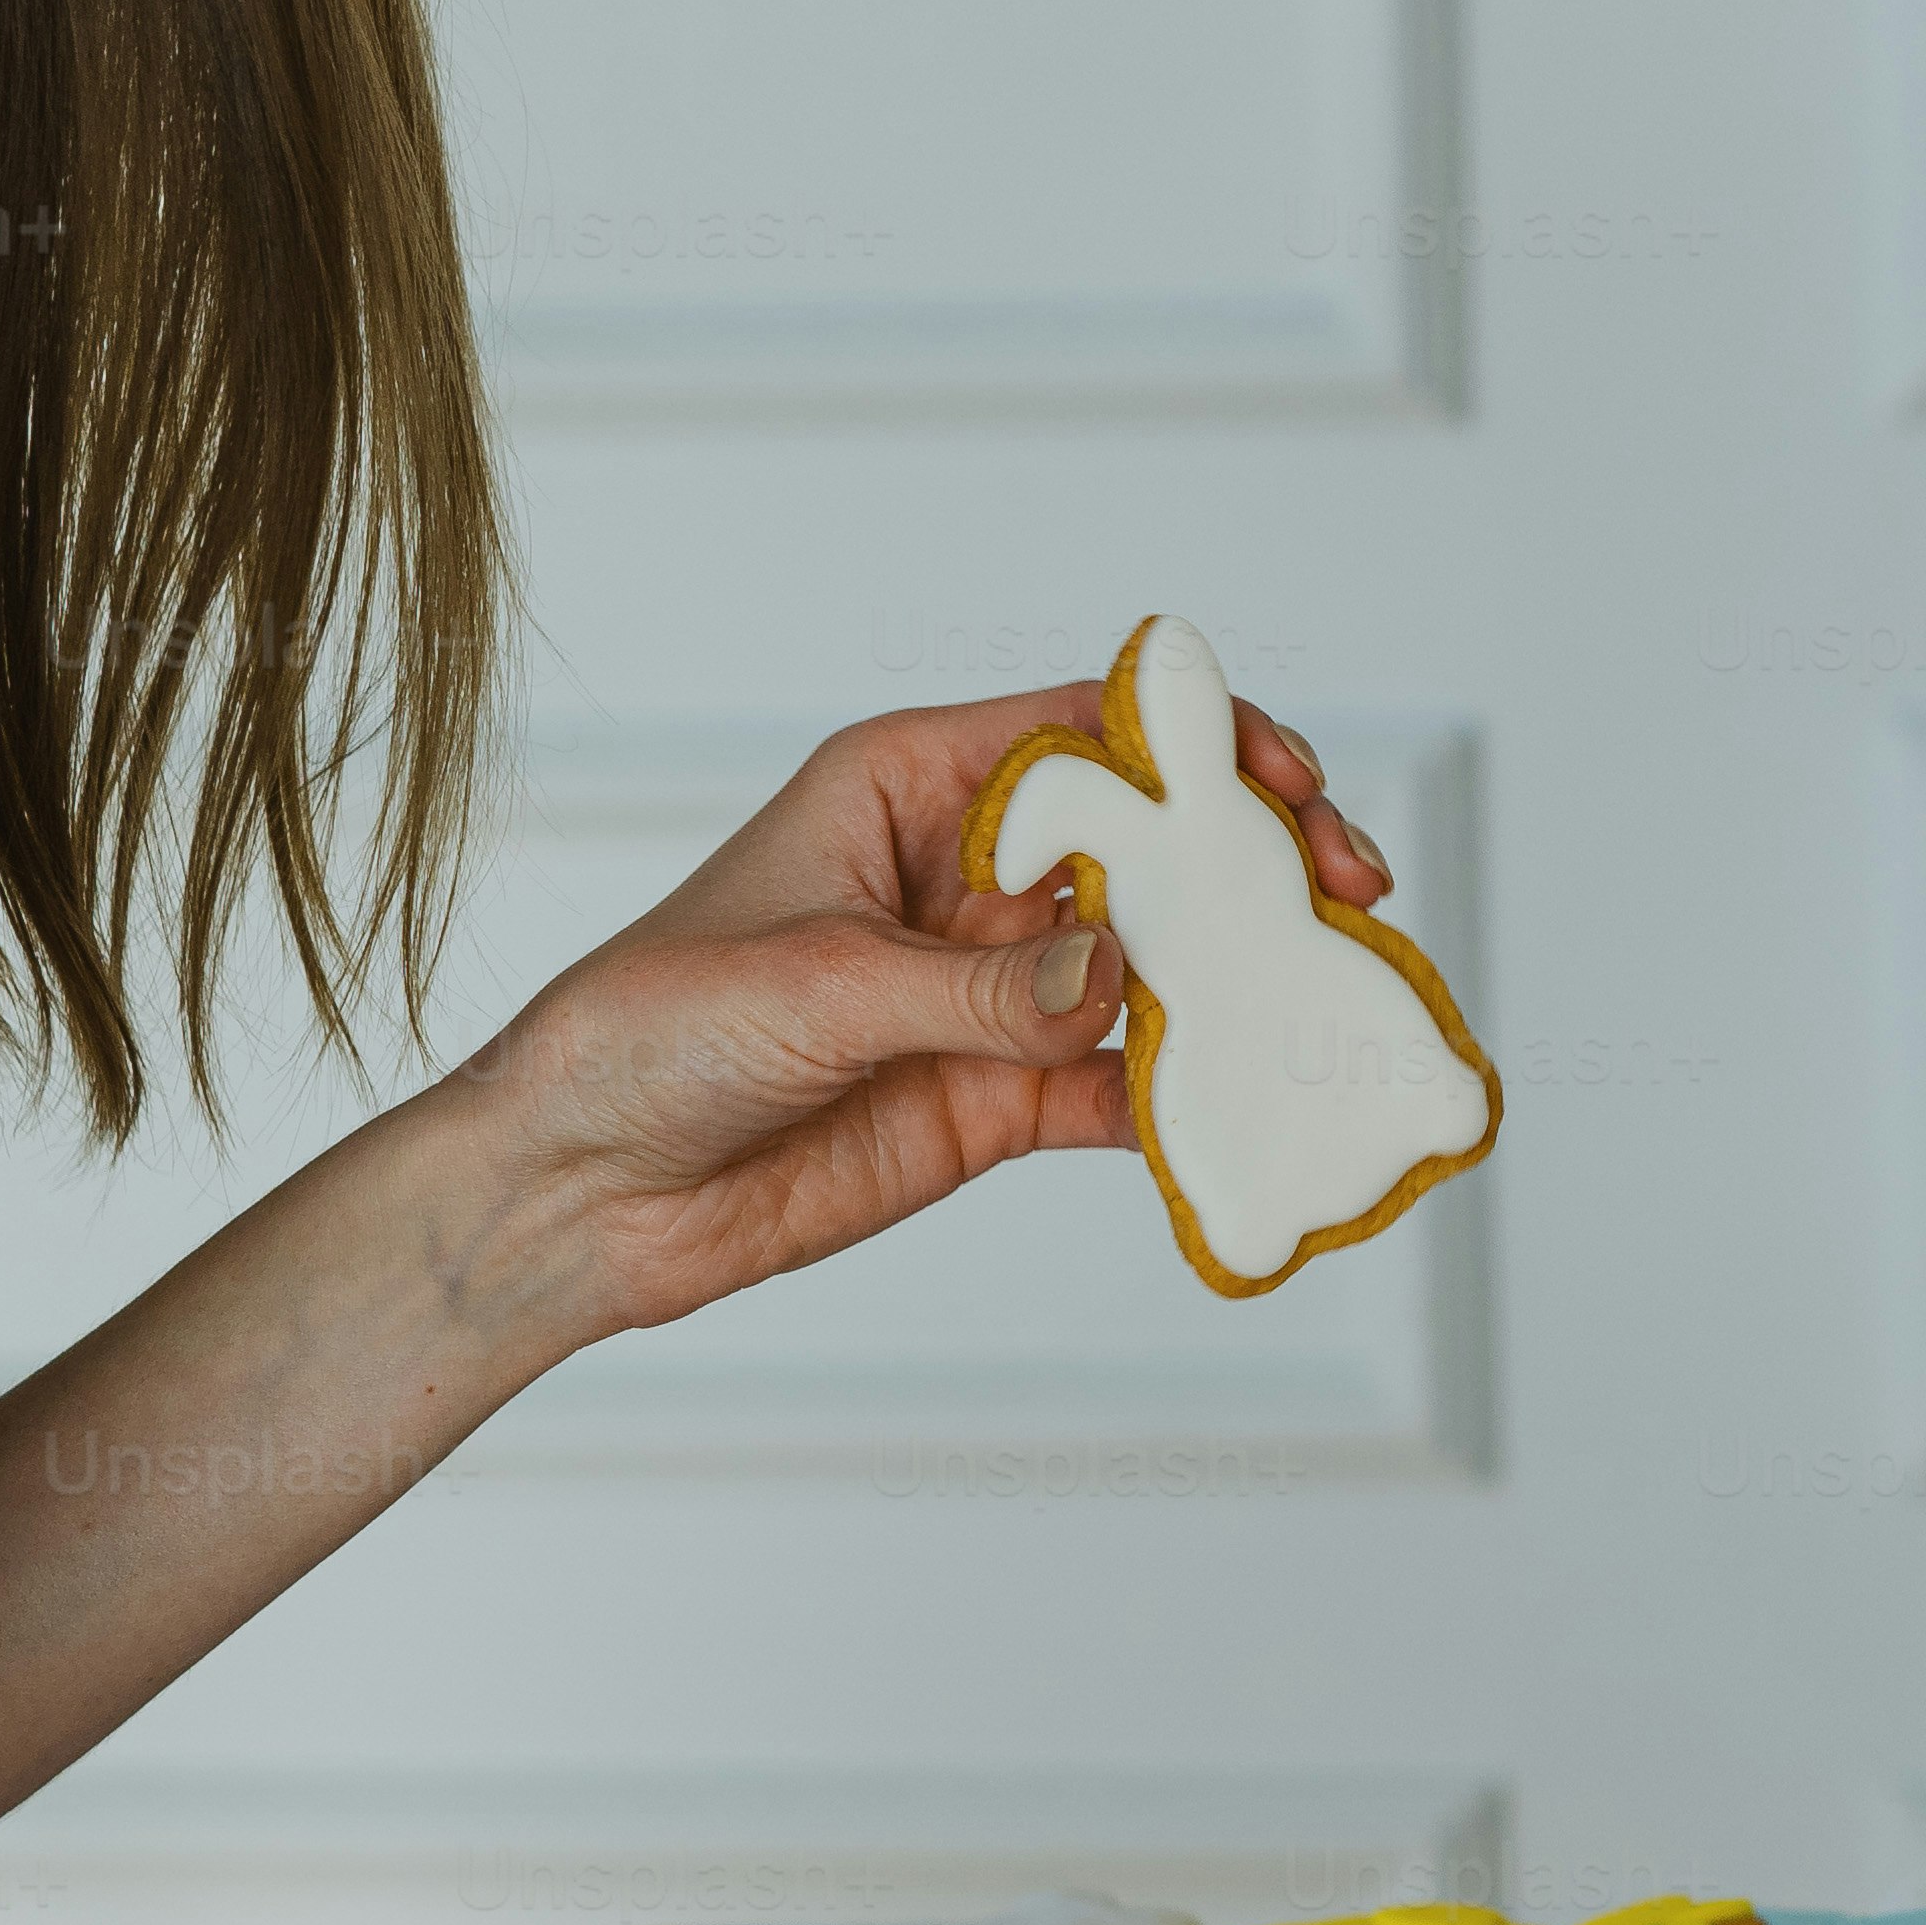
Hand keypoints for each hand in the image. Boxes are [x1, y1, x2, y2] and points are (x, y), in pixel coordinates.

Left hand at [421, 675, 1390, 1352]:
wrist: (578, 1189)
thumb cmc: (649, 1031)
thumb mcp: (813, 986)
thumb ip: (979, 988)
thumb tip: (1119, 978)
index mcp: (912, 788)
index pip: (1087, 734)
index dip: (1198, 743)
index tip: (1282, 782)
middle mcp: (970, 876)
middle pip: (1151, 844)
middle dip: (1254, 861)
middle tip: (1347, 896)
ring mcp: (995, 991)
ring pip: (1158, 965)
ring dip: (1245, 978)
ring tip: (1333, 1001)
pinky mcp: (999, 1099)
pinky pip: (1122, 1089)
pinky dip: (1192, 1099)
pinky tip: (1252, 1109)